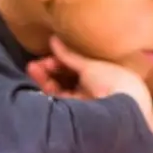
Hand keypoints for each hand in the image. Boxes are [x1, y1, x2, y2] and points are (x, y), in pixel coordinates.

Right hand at [27, 37, 152, 117]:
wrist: (120, 110)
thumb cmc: (111, 81)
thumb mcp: (90, 65)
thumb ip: (70, 56)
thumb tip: (53, 39)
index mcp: (103, 73)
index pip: (78, 65)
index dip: (63, 59)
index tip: (51, 51)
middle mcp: (92, 89)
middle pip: (66, 78)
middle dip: (50, 69)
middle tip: (37, 63)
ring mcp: (82, 102)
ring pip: (59, 89)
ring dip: (44, 78)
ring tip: (32, 67)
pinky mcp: (72, 114)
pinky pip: (56, 100)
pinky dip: (45, 88)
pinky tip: (35, 76)